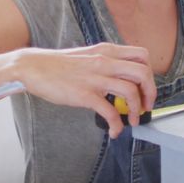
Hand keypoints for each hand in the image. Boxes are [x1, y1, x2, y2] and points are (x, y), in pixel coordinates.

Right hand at [11, 43, 158, 137]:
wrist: (32, 67)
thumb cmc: (58, 64)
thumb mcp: (88, 55)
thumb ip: (106, 62)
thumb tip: (121, 77)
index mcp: (107, 51)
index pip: (142, 57)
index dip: (150, 74)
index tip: (146, 88)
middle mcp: (105, 62)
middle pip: (143, 73)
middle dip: (151, 93)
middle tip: (145, 106)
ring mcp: (95, 78)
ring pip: (131, 92)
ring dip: (137, 110)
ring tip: (133, 120)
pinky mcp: (85, 94)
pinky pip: (110, 112)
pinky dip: (117, 125)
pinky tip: (114, 131)